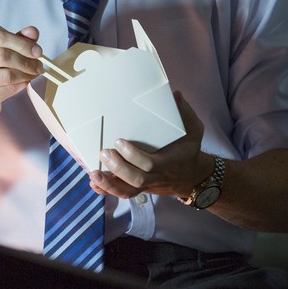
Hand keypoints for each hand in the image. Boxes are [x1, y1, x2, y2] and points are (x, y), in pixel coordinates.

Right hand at [0, 26, 44, 126]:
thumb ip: (15, 40)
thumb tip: (32, 31)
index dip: (22, 43)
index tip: (37, 51)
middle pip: (3, 55)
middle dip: (26, 60)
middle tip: (38, 66)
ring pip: (8, 74)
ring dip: (26, 75)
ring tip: (32, 74)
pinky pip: (8, 89)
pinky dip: (21, 85)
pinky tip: (23, 83)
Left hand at [88, 91, 210, 198]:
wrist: (193, 176)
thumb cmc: (188, 149)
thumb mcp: (193, 130)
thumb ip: (185, 113)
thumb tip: (175, 94)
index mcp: (167, 163)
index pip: (149, 164)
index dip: (133, 155)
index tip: (118, 141)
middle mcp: (156, 177)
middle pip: (135, 179)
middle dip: (118, 168)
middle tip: (103, 152)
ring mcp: (146, 185)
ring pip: (127, 191)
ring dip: (109, 184)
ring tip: (94, 174)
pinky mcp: (139, 189)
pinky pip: (122, 194)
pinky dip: (107, 190)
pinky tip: (94, 182)